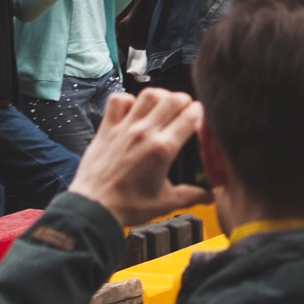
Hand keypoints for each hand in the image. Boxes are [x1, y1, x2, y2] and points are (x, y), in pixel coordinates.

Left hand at [69, 88, 207, 226]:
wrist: (94, 208)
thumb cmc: (128, 206)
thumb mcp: (165, 202)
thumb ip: (190, 196)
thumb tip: (209, 197)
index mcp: (163, 149)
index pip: (189, 117)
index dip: (199, 113)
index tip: (200, 116)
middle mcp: (145, 132)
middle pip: (172, 99)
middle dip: (184, 100)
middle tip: (185, 108)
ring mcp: (125, 127)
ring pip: (147, 95)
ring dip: (160, 96)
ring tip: (163, 104)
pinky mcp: (107, 128)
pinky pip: (118, 101)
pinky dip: (128, 99)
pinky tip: (133, 109)